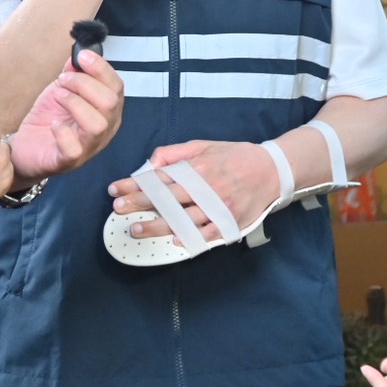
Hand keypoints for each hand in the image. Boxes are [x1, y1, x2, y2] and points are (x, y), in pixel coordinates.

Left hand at [8, 48, 124, 182]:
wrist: (25, 148)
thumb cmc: (49, 119)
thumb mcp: (62, 90)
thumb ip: (74, 73)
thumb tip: (80, 54)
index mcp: (107, 110)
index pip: (117, 87)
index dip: (101, 68)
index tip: (82, 56)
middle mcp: (105, 130)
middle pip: (111, 103)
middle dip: (84, 84)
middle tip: (62, 81)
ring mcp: (89, 147)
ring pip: (97, 124)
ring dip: (74, 103)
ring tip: (58, 97)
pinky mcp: (69, 161)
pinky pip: (75, 149)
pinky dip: (62, 131)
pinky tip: (53, 123)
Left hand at [106, 139, 279, 240]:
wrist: (271, 169)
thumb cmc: (234, 157)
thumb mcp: (204, 145)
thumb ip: (175, 153)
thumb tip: (151, 162)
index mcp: (197, 167)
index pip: (159, 177)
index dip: (135, 184)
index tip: (115, 189)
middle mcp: (205, 186)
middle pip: (167, 197)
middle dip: (140, 203)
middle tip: (118, 208)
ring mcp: (218, 206)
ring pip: (184, 218)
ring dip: (158, 225)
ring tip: (136, 230)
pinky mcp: (230, 221)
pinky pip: (208, 233)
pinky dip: (192, 238)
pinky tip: (175, 241)